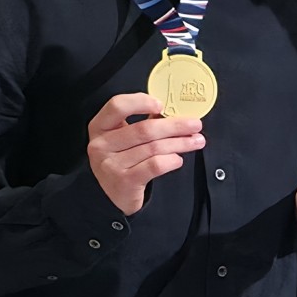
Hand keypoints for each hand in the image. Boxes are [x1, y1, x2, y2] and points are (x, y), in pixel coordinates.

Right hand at [86, 92, 203, 216]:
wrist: (116, 194)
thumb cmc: (124, 160)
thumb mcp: (126, 138)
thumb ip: (145, 122)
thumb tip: (176, 112)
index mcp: (100, 126)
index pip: (117, 106)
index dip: (140, 102)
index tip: (162, 105)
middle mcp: (101, 144)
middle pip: (143, 129)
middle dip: (175, 126)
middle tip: (195, 125)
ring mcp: (110, 164)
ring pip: (153, 148)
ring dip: (180, 143)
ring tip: (196, 141)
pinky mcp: (123, 181)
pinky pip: (154, 166)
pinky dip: (171, 160)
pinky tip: (178, 159)